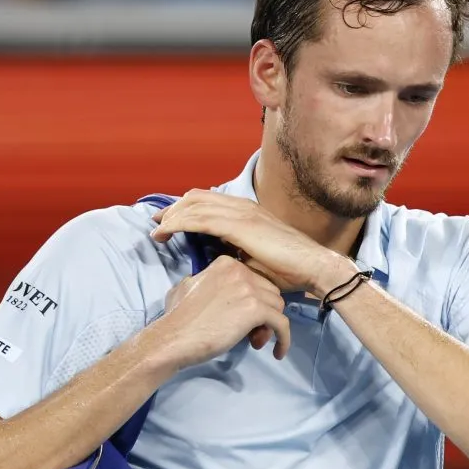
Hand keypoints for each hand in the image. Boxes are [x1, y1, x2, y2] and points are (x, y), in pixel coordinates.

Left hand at [150, 190, 343, 294]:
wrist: (312, 267)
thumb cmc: (288, 270)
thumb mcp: (254, 259)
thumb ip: (235, 253)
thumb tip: (219, 260)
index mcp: (246, 211)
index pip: (207, 201)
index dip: (184, 209)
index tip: (168, 222)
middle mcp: (241, 206)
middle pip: (196, 198)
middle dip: (173, 209)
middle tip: (156, 222)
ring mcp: (240, 213)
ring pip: (193, 205)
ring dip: (171, 216)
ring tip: (156, 230)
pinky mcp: (238, 225)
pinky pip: (198, 219)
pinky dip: (177, 223)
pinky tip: (165, 233)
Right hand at [157, 255, 291, 367]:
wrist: (173, 338)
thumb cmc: (177, 318)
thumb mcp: (187, 287)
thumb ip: (203, 281)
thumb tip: (203, 283)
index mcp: (227, 263)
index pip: (256, 280)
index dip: (253, 300)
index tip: (243, 318)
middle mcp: (240, 270)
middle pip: (270, 293)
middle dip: (264, 313)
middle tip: (250, 333)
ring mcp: (249, 288)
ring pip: (278, 307)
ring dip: (269, 326)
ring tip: (254, 341)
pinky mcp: (255, 309)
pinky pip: (282, 324)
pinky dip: (284, 340)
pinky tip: (278, 352)